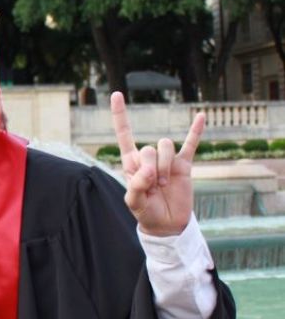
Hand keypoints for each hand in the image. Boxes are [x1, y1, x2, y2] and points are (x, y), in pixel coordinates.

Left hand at [110, 92, 203, 236]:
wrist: (167, 224)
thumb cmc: (145, 212)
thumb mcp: (134, 202)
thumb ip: (136, 186)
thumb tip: (148, 171)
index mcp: (131, 162)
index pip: (124, 133)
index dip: (120, 115)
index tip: (116, 94)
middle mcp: (148, 157)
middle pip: (149, 147)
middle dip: (152, 168)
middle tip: (153, 188)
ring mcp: (167, 160)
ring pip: (165, 147)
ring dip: (165, 167)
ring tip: (164, 186)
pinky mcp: (184, 165)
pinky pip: (191, 144)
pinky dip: (196, 131)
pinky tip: (201, 116)